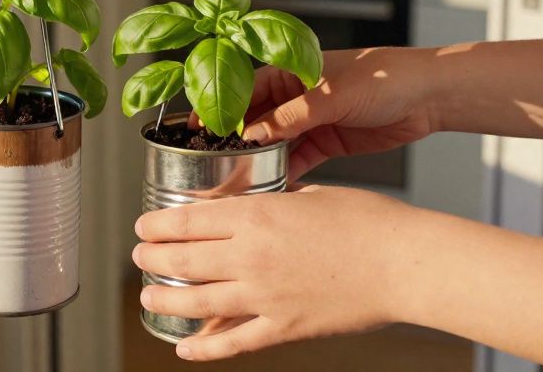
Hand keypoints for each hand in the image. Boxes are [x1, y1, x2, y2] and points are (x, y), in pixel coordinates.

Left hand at [133, 186, 421, 360]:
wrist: (403, 262)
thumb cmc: (367, 221)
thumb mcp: (310, 195)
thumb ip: (273, 205)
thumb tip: (251, 213)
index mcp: (256, 215)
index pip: (188, 221)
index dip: (157, 225)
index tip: (143, 226)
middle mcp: (251, 255)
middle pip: (182, 259)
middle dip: (151, 259)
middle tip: (139, 257)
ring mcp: (264, 294)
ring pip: (196, 300)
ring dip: (164, 298)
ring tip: (148, 296)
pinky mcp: (283, 326)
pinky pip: (233, 341)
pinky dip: (203, 347)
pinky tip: (185, 347)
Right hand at [234, 48, 440, 179]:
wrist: (427, 96)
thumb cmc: (384, 77)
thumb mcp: (331, 95)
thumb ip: (291, 116)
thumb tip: (253, 134)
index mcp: (291, 70)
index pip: (246, 88)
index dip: (223, 107)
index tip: (202, 128)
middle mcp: (296, 95)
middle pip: (256, 118)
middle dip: (237, 139)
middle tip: (217, 160)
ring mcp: (310, 120)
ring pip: (275, 141)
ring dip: (260, 158)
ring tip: (240, 177)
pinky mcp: (327, 141)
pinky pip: (298, 158)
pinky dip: (285, 171)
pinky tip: (273, 184)